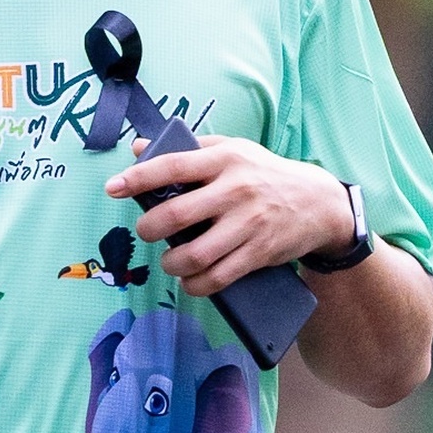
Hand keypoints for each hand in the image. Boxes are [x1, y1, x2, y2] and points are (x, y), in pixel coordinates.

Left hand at [104, 140, 353, 295]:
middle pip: (177, 214)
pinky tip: (190, 281)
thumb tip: (139, 148)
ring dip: (172, 263)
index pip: (173, 166)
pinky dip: (197, 285)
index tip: (113, 188)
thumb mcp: (232, 150)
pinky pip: (219, 277)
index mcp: (225, 160)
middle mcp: (236, 190)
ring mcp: (249, 223)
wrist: (319, 202)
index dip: (138, 177)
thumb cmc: (266, 174)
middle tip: (146, 233)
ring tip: (170, 261)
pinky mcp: (259, 252)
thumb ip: (188, 150)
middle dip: (150, 229)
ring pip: (196, 254)